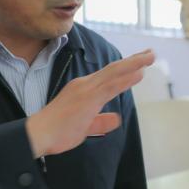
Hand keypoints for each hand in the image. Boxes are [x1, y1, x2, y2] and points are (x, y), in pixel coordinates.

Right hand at [25, 49, 154, 156]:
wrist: (38, 134)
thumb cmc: (56, 132)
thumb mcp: (84, 127)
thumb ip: (100, 121)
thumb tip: (115, 119)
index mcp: (83, 89)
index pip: (108, 75)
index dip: (125, 67)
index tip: (140, 62)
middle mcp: (85, 84)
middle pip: (114, 69)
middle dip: (133, 60)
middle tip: (151, 53)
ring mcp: (86, 89)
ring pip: (114, 72)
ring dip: (134, 64)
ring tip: (150, 57)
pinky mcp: (87, 98)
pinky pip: (111, 86)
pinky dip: (126, 78)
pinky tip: (139, 73)